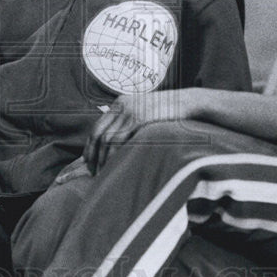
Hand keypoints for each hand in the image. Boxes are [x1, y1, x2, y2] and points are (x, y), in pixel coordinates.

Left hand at [83, 90, 199, 173]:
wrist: (188, 102)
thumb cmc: (170, 113)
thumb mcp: (146, 113)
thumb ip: (132, 123)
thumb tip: (120, 143)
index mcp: (121, 103)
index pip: (97, 126)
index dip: (90, 145)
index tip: (88, 161)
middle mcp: (122, 105)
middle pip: (98, 132)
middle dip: (92, 154)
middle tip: (92, 172)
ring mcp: (130, 111)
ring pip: (107, 138)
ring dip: (102, 158)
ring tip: (102, 174)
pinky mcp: (139, 118)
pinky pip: (120, 139)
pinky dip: (113, 155)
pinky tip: (114, 166)